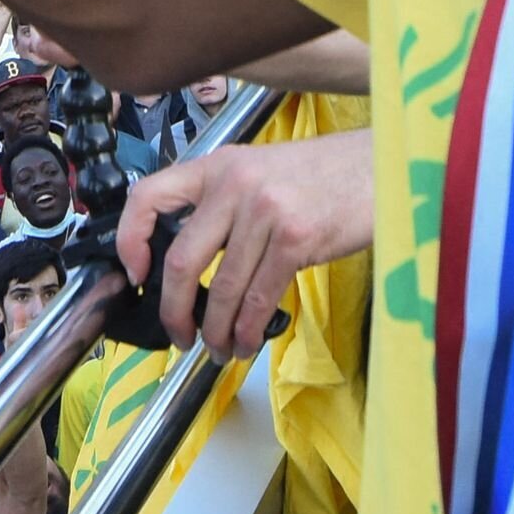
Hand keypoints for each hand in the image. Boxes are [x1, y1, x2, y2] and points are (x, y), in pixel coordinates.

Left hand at [115, 131, 372, 356]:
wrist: (382, 166)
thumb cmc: (325, 175)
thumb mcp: (261, 170)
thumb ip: (224, 203)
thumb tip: (191, 260)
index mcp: (217, 165)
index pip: (148, 196)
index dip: (131, 240)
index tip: (137, 273)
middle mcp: (234, 183)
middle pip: (181, 259)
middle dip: (173, 309)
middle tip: (179, 334)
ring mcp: (264, 210)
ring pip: (220, 288)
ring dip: (215, 330)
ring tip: (217, 348)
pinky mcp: (295, 239)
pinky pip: (257, 297)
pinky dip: (246, 329)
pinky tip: (246, 341)